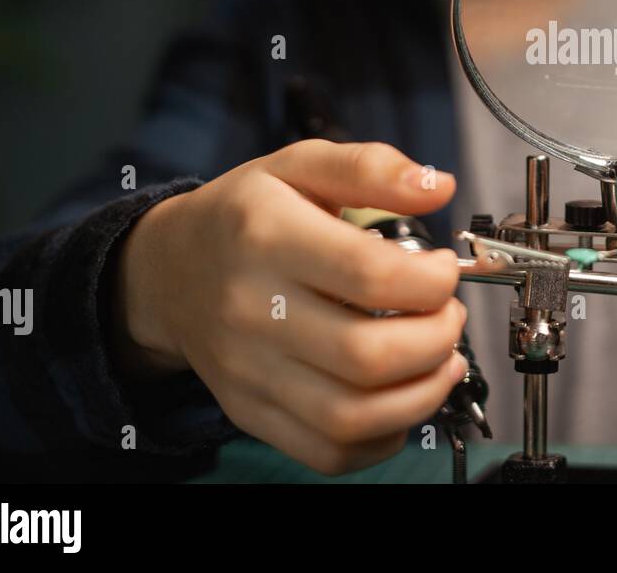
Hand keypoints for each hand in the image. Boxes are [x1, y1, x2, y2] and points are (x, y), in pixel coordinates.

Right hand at [114, 140, 467, 474]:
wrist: (168, 270)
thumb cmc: (244, 216)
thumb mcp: (301, 165)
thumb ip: (372, 167)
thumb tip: (439, 186)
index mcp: (268, 237)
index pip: (370, 276)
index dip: (431, 280)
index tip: (444, 270)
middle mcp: (251, 310)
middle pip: (367, 355)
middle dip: (436, 339)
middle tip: (448, 316)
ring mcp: (248, 371)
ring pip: (352, 416)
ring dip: (422, 394)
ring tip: (441, 359)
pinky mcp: (250, 411)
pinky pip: (328, 451)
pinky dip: (383, 437)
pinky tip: (401, 398)